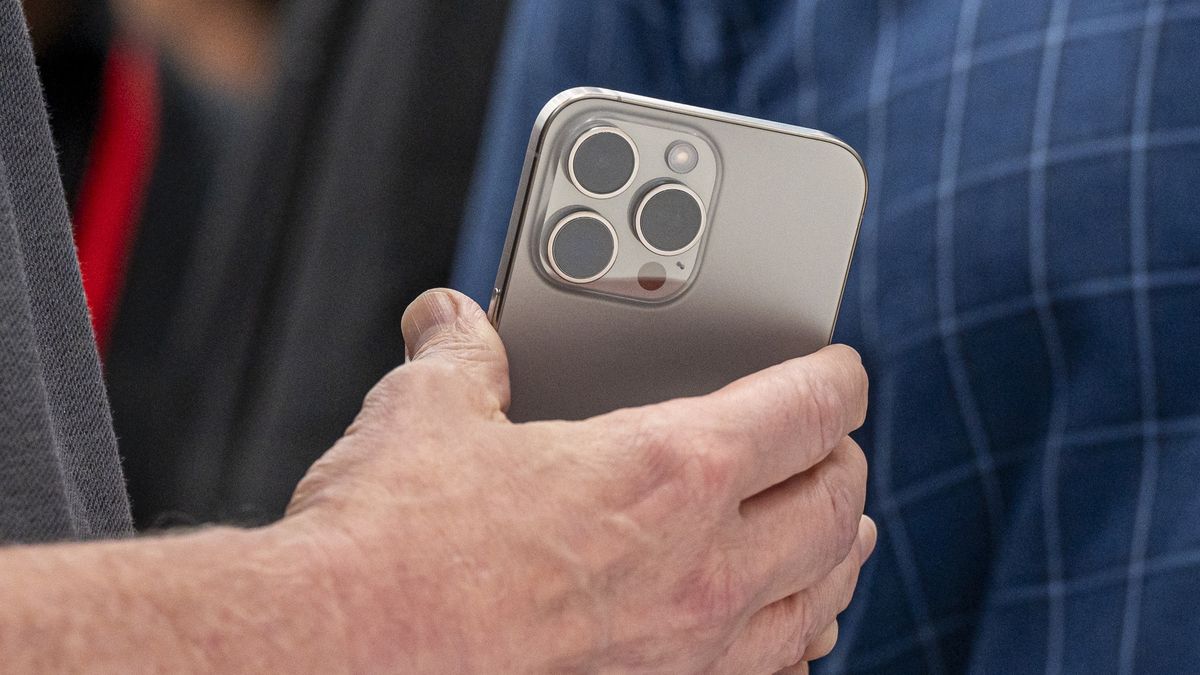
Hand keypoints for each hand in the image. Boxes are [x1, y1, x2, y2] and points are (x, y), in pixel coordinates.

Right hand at [281, 289, 875, 672]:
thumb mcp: (429, 413)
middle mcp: (703, 565)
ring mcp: (688, 647)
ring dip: (839, 550)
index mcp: (671, 469)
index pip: (807, 408)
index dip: (835, 377)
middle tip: (829, 440)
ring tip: (836, 527)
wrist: (348, 654)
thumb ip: (461, 355)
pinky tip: (781, 625)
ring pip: (823, 591)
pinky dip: (794, 634)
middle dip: (842, 462)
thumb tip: (452, 321)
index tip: (838, 368)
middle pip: (834, 504)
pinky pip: (772, 666)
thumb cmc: (396, 539)